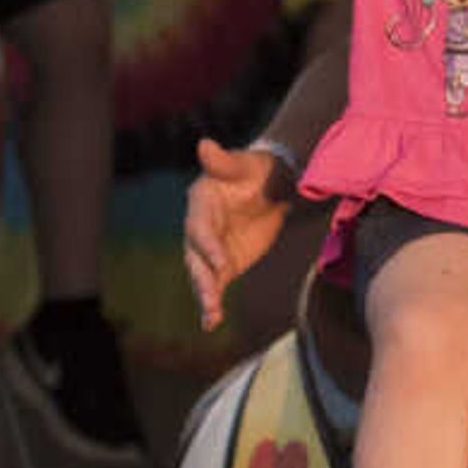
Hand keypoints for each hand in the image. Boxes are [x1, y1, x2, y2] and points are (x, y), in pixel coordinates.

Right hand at [183, 137, 294, 330]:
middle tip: (210, 299)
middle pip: (196, 258)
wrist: (271, 183)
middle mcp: (200, 229)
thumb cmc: (254, 168)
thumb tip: (205, 144)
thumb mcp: (243, 162)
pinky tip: (211, 323)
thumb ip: (224, 160)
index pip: (201, 229)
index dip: (210, 246)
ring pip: (203, 276)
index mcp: (201, 203)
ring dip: (206, 296)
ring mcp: (211, 249)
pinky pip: (216, 285)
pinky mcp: (224, 264)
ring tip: (210, 318)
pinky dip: (213, 303)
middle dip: (202, 279)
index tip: (223, 263)